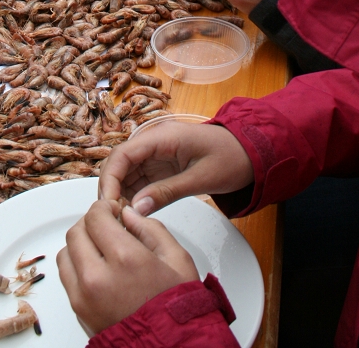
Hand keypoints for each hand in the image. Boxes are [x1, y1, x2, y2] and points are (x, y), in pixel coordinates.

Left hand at [58, 199, 198, 335]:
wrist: (170, 347)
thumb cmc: (175, 307)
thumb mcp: (177, 259)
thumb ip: (150, 229)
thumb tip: (128, 215)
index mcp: (125, 258)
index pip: (95, 217)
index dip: (104, 208)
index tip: (113, 211)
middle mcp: (98, 277)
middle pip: (76, 232)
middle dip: (90, 223)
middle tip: (106, 226)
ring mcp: (84, 297)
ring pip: (66, 253)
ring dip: (80, 244)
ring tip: (100, 248)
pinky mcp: (79, 311)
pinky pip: (66, 277)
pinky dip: (76, 266)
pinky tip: (96, 268)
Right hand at [98, 120, 252, 210]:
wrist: (251, 153)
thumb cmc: (231, 158)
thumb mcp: (201, 178)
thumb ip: (167, 192)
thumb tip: (136, 209)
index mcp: (163, 137)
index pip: (123, 153)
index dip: (110, 179)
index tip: (107, 205)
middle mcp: (154, 143)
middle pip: (119, 163)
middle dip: (111, 189)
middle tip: (111, 219)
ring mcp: (157, 155)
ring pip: (126, 173)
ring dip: (120, 195)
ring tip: (120, 221)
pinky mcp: (161, 167)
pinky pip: (139, 180)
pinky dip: (132, 197)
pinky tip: (133, 215)